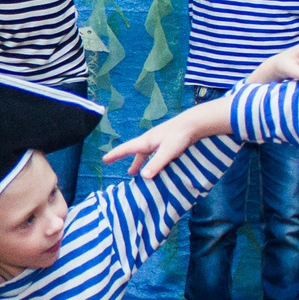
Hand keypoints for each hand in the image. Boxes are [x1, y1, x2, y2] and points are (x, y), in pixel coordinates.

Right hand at [102, 98, 233, 178]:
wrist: (194, 123)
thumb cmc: (179, 136)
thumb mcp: (167, 151)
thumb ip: (156, 164)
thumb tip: (143, 176)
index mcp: (146, 141)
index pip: (126, 149)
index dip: (115, 155)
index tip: (104, 160)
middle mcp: (150, 140)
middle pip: (135, 153)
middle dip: (128, 161)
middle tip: (121, 171)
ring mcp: (158, 141)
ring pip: (145, 154)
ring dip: (140, 163)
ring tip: (136, 173)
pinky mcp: (167, 142)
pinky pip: (154, 154)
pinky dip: (150, 161)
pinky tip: (155, 166)